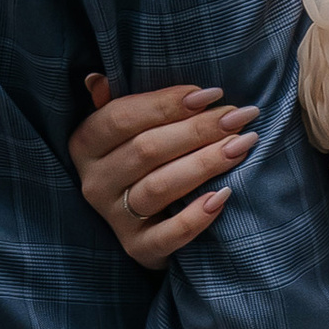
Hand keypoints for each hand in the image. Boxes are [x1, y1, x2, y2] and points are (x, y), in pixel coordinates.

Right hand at [69, 74, 257, 266]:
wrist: (146, 221)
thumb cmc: (142, 159)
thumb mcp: (124, 129)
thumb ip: (114, 102)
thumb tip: (95, 79)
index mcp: (86, 144)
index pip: (122, 117)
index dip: (167, 103)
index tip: (212, 94)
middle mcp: (95, 182)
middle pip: (146, 150)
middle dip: (198, 130)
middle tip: (239, 117)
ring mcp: (115, 219)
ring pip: (159, 187)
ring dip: (204, 164)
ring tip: (241, 146)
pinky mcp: (139, 249)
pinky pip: (169, 235)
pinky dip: (196, 216)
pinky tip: (224, 195)